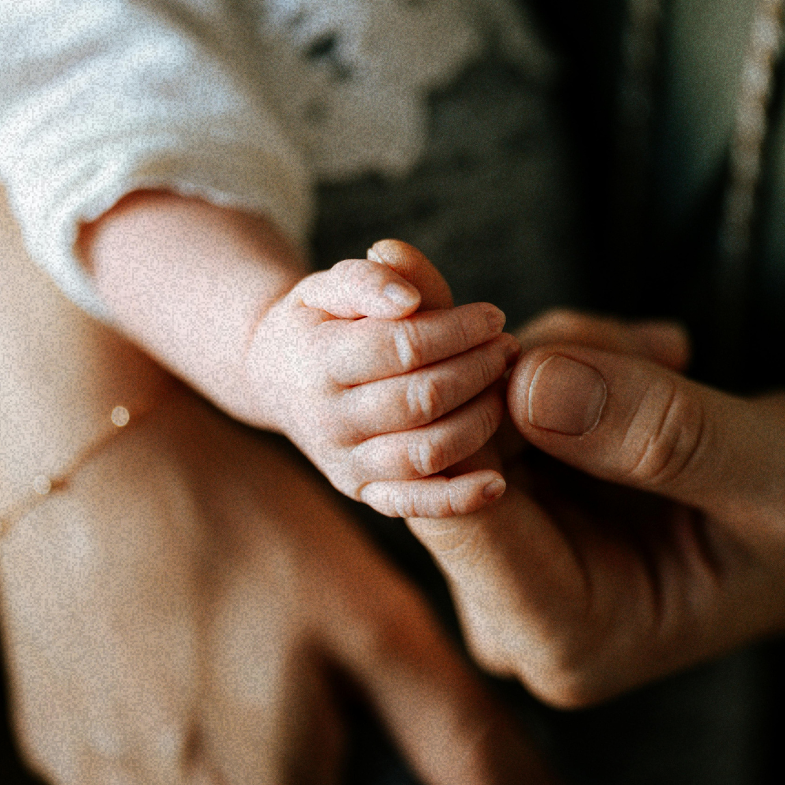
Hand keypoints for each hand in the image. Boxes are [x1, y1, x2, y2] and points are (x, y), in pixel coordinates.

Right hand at [0, 385, 579, 784]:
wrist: (93, 459)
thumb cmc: (246, 536)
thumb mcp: (371, 626)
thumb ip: (459, 740)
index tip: (357, 731)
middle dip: (301, 772)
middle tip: (302, 667)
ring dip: (234, 750)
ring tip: (244, 641)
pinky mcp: (56, 743)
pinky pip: (137, 771)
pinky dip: (173, 725)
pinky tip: (187, 639)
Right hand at [244, 247, 517, 517]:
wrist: (276, 377)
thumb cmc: (319, 321)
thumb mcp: (330, 286)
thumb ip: (368, 280)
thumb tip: (409, 300)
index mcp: (318, 362)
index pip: (403, 347)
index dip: (458, 330)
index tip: (493, 316)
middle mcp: (327, 420)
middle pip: (422, 399)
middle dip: (478, 369)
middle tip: (507, 346)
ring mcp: (345, 463)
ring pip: (427, 452)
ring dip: (481, 419)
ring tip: (503, 385)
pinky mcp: (363, 492)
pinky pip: (415, 505)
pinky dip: (460, 499)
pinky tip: (498, 481)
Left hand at [408, 315, 784, 707]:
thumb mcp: (779, 477)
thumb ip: (665, 438)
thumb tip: (529, 383)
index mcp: (570, 640)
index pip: (460, 517)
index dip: (466, 412)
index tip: (510, 337)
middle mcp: (517, 604)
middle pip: (452, 450)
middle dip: (533, 366)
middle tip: (650, 346)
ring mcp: (513, 543)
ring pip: (474, 404)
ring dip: (564, 350)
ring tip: (667, 355)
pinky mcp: (522, 487)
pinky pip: (503, 391)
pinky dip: (567, 351)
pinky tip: (650, 355)